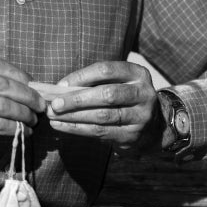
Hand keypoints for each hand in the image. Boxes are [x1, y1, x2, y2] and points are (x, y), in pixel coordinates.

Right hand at [0, 58, 45, 172]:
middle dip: (27, 94)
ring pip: (2, 106)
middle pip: (1, 85)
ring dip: (24, 113)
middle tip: (40, 104)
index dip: (20, 74)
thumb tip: (24, 83)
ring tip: (33, 119)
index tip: (33, 85)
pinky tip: (23, 131)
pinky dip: (16, 128)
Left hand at [45, 61, 160, 152]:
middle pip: (107, 94)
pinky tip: (61, 126)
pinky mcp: (133, 135)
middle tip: (55, 104)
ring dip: (74, 116)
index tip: (61, 85)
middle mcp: (143, 93)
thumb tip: (59, 88)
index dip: (81, 76)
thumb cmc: (124, 99)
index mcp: (138, 73)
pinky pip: (101, 132)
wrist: (152, 127)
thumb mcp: (118, 84)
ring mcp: (141, 116)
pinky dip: (77, 129)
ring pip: (103, 115)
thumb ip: (93, 83)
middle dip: (77, 99)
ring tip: (53, 116)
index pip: (106, 70)